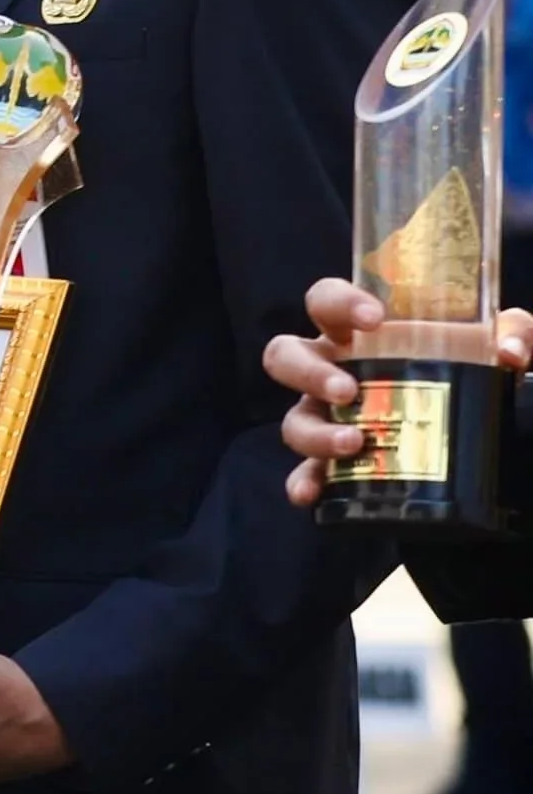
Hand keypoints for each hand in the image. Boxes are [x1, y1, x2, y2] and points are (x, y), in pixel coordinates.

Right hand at [267, 278, 532, 505]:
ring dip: (315, 431)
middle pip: (285, 356)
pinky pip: (306, 473)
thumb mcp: (504, 346)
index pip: (326, 300)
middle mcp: (333, 370)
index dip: (338, 303)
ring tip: (354, 443)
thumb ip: (518, 333)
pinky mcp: (336, 462)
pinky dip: (304, 482)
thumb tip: (510, 353)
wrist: (494, 437)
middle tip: (347, 390)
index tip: (373, 319)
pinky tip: (312, 493)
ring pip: (293, 418)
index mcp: (361, 334)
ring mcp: (328, 417)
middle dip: (308, 372)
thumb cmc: (479, 374)